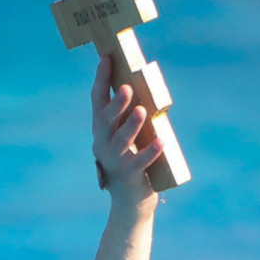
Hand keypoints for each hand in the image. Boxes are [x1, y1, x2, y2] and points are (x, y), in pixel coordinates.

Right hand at [91, 54, 162, 201]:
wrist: (129, 201)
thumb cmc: (130, 160)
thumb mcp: (125, 136)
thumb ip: (129, 116)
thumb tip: (143, 85)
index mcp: (101, 130)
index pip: (97, 100)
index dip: (101, 79)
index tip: (107, 57)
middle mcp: (103, 143)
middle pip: (106, 120)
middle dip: (117, 104)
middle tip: (127, 87)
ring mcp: (115, 161)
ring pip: (121, 140)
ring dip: (132, 125)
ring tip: (142, 111)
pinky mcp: (130, 176)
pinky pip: (140, 162)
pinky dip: (151, 151)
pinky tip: (161, 142)